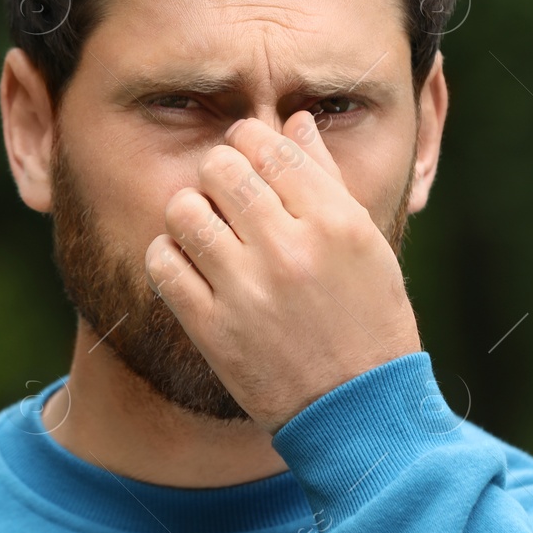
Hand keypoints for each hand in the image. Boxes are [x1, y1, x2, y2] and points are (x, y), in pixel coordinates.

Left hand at [144, 111, 421, 433]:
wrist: (357, 409)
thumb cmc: (369, 321)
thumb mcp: (367, 245)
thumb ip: (327, 180)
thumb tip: (295, 123)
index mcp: (335, 223)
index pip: (270, 146)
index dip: (251, 141)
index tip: (249, 156)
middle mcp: (290, 250)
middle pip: (221, 168)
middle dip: (218, 173)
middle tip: (226, 195)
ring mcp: (247, 291)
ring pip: (184, 210)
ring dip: (190, 212)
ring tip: (207, 231)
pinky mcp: (212, 329)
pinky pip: (162, 264)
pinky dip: (168, 255)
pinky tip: (189, 264)